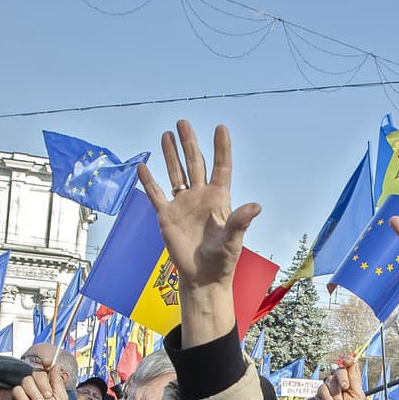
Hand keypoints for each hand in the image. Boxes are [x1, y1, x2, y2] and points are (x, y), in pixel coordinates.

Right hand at [12, 366, 67, 399]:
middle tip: (47, 397)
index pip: (47, 367)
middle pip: (36, 373)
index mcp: (49, 381)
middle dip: (43, 385)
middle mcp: (37, 382)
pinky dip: (23, 398)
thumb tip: (56, 365)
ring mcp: (26, 388)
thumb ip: (58, 382)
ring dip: (34, 393)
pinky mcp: (17, 395)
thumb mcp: (61, 398)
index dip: (47, 363)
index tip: (47, 362)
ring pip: (26, 381)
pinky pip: (17, 390)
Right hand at [137, 121, 260, 346]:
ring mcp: (183, 204)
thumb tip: (256, 206)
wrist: (203, 276)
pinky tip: (142, 166)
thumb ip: (240, 221)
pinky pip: (156, 194)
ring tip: (167, 134)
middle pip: (195, 163)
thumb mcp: (233, 240)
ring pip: (176, 173)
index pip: (221, 168)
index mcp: (219, 199)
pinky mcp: (166, 216)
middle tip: (183, 122)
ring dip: (170, 154)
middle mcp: (200, 197)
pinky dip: (149, 181)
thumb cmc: (222, 260)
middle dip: (189, 143)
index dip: (221, 149)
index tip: (220, 128)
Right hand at [315, 355, 365, 399]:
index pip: (348, 365)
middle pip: (339, 370)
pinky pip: (322, 390)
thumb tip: (353, 361)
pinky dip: (328, 398)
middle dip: (342, 378)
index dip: (347, 361)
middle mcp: (339, 381)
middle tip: (345, 387)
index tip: (347, 361)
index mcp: (350, 380)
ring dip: (336, 394)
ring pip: (330, 381)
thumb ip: (354, 378)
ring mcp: (329, 387)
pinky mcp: (320, 394)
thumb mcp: (357, 395)